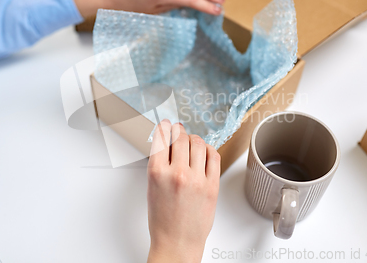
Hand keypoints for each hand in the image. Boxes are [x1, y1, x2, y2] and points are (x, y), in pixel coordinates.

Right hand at [147, 120, 220, 262]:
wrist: (176, 242)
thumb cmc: (162, 219)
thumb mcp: (152, 187)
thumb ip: (160, 164)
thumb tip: (168, 143)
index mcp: (157, 173)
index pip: (161, 138)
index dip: (164, 127)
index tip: (166, 124)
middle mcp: (176, 173)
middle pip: (181, 138)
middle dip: (179, 131)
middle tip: (179, 130)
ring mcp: (196, 179)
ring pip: (198, 144)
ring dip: (194, 138)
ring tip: (191, 141)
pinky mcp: (212, 186)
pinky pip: (214, 157)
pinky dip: (209, 149)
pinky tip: (205, 151)